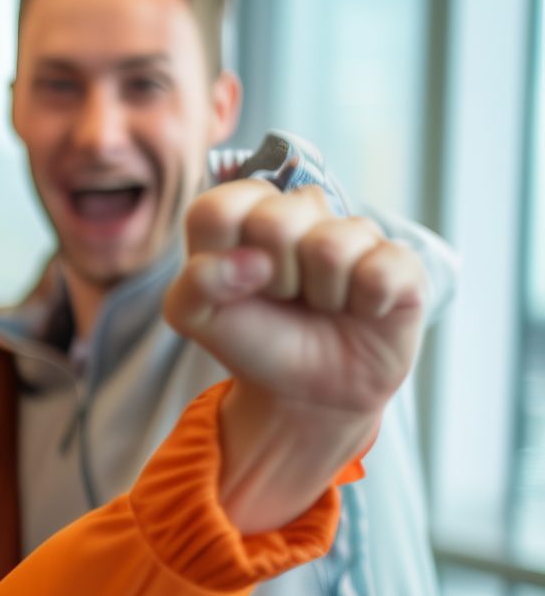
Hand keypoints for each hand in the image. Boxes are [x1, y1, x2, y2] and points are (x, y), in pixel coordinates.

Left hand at [163, 178, 426, 532]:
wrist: (306, 389)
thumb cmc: (254, 339)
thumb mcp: (198, 318)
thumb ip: (195, 284)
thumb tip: (247, 261)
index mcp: (245, 216)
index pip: (220, 206)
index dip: (223, 253)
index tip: (236, 281)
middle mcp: (302, 213)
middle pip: (277, 218)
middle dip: (272, 277)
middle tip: (283, 296)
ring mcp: (355, 234)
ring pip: (331, 246)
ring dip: (319, 293)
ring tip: (321, 305)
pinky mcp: (400, 261)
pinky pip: (381, 271)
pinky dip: (365, 304)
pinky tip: (361, 309)